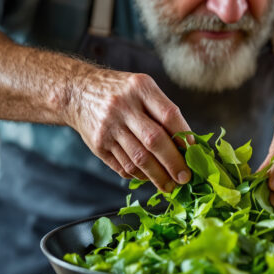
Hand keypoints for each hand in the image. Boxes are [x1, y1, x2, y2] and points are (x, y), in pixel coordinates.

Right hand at [64, 69, 191, 191]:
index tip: (195, 153)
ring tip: (170, 185)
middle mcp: (123, 106)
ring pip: (138, 159)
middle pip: (154, 140)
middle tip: (185, 178)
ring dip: (157, 176)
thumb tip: (188, 146)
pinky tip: (149, 177)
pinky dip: (139, 175)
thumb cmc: (121, 92)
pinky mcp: (98, 145)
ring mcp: (108, 126)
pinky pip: (123, 166)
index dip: (184, 136)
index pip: (169, 115)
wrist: (78, 92)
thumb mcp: (142, 88)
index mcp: (140, 88)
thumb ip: (162, 112)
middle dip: (173, 163)